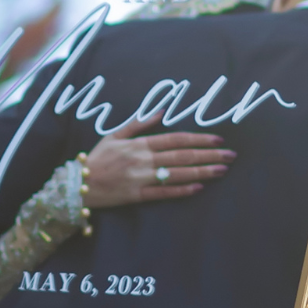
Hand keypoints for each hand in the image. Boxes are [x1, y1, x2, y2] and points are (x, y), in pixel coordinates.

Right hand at [81, 119, 232, 209]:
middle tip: (230, 155)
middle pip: (182, 156)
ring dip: (202, 172)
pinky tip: (199, 187)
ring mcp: (141, 178)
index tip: (218, 139)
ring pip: (177, 174)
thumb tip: (161, 112)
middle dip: (209, 155)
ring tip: (222, 170)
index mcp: (139, 144)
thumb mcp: (114, 135)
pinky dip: (181, 190)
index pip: (176, 139)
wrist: (77, 184)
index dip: (199, 139)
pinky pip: (163, 193)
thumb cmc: (97, 158)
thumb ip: (138, 123)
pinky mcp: (137, 195)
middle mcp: (143, 160)